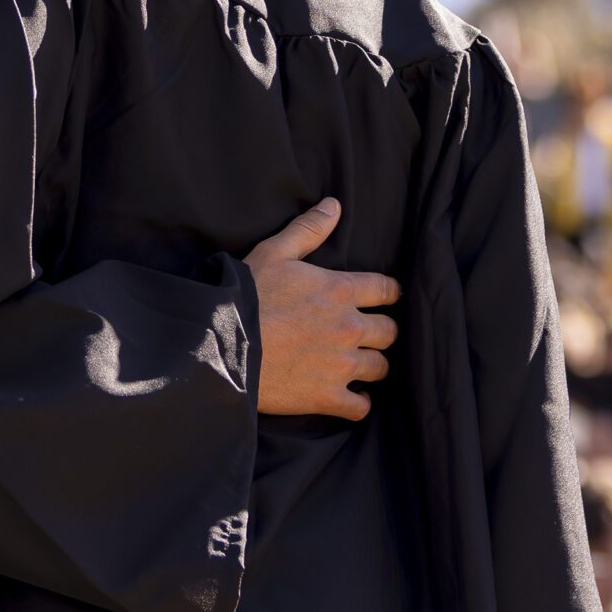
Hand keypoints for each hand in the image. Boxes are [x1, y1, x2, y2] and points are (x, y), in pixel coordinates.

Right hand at [245, 198, 399, 420]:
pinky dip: (358, 403)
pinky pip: (361, 407)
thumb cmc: (247, 295)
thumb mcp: (275, 252)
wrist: (222, 345)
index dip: (388, 293)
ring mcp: (341, 365)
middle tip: (367, 334)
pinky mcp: (327, 396)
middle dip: (381, 332)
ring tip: (358, 366)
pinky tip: (349, 398)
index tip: (383, 298)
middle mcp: (349, 327)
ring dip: (372, 366)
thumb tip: (334, 205)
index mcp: (341, 290)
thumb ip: (309, 229)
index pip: (387, 290)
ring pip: (380, 368)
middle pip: (389, 332)